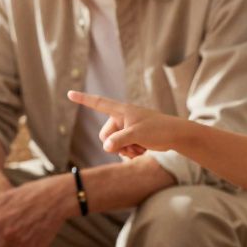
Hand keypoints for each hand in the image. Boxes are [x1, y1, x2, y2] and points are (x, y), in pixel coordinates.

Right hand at [67, 90, 184, 158]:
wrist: (176, 135)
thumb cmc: (158, 130)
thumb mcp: (137, 134)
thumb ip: (119, 140)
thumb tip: (105, 147)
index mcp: (121, 110)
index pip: (98, 103)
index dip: (83, 99)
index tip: (70, 93)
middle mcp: (121, 118)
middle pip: (105, 136)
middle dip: (116, 145)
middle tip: (132, 146)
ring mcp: (126, 128)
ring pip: (113, 145)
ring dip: (125, 150)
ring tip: (140, 148)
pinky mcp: (132, 137)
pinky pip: (121, 148)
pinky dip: (129, 152)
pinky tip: (141, 151)